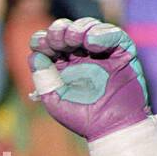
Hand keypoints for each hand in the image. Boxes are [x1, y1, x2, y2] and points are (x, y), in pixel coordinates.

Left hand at [28, 17, 151, 141]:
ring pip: (89, 28)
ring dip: (79, 29)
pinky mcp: (122, 53)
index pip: (48, 44)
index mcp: (61, 66)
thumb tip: (34, 56)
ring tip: (74, 38)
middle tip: (57, 39)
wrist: (111, 127)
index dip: (42, 39)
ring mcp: (101, 53)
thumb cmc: (82, 117)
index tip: (39, 43)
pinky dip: (103, 34)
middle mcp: (80, 57)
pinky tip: (92, 42)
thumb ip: (45, 79)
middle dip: (60, 31)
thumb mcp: (56, 100)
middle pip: (67, 31)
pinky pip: (114, 35)